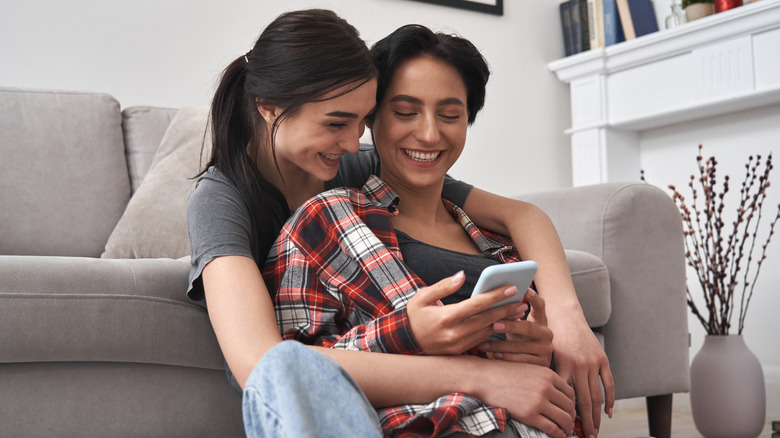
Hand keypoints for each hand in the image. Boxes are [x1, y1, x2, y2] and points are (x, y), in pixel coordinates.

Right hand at [406, 271, 526, 354]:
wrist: (405, 342)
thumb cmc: (414, 316)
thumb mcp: (422, 297)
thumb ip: (444, 286)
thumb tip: (462, 275)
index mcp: (446, 317)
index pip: (477, 304)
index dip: (495, 296)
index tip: (511, 288)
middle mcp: (454, 333)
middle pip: (487, 319)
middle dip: (506, 309)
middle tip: (521, 301)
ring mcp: (458, 345)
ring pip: (487, 331)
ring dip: (504, 321)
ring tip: (518, 312)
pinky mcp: (460, 352)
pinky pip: (481, 340)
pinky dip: (494, 331)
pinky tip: (504, 323)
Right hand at [469, 358, 576, 437]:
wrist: (485, 378)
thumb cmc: (504, 373)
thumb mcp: (529, 369)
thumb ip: (545, 379)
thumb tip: (557, 395)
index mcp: (548, 374)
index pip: (570, 393)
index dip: (573, 405)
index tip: (570, 411)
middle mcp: (546, 387)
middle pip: (570, 407)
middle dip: (572, 418)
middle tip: (570, 424)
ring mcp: (538, 401)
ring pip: (564, 419)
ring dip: (567, 427)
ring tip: (565, 431)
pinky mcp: (529, 415)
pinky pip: (552, 428)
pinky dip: (558, 434)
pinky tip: (557, 435)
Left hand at [477, 289, 553, 365]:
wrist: (532, 361)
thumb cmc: (519, 337)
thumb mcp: (519, 324)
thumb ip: (511, 313)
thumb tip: (491, 298)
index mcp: (541, 320)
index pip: (540, 306)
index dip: (534, 298)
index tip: (525, 289)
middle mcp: (547, 334)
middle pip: (529, 328)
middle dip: (510, 326)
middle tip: (494, 324)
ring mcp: (546, 350)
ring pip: (521, 346)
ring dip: (500, 346)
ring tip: (483, 344)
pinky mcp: (541, 364)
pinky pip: (521, 360)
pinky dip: (506, 358)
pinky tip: (494, 355)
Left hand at [550, 316, 614, 437]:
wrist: (564, 314)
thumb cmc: (548, 336)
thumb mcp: (544, 355)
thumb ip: (548, 376)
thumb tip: (548, 400)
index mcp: (562, 366)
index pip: (567, 398)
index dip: (568, 416)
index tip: (567, 430)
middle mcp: (579, 366)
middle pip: (584, 401)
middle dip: (586, 423)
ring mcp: (592, 363)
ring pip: (597, 395)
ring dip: (597, 416)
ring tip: (595, 431)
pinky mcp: (602, 359)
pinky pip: (608, 383)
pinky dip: (609, 399)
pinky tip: (607, 412)